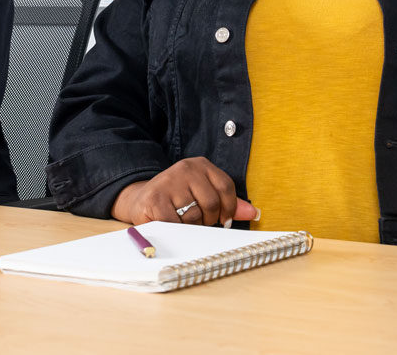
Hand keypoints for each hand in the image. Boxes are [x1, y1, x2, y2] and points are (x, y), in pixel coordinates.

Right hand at [110, 157, 258, 227]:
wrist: (141, 200)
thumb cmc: (177, 200)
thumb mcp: (203, 194)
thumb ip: (228, 203)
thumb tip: (254, 213)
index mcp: (200, 165)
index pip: (226, 187)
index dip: (229, 208)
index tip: (224, 220)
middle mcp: (185, 169)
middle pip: (212, 203)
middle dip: (208, 220)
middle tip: (198, 222)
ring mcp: (169, 182)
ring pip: (194, 216)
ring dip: (191, 227)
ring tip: (182, 221)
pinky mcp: (155, 199)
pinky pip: (176, 224)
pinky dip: (176, 230)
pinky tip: (171, 225)